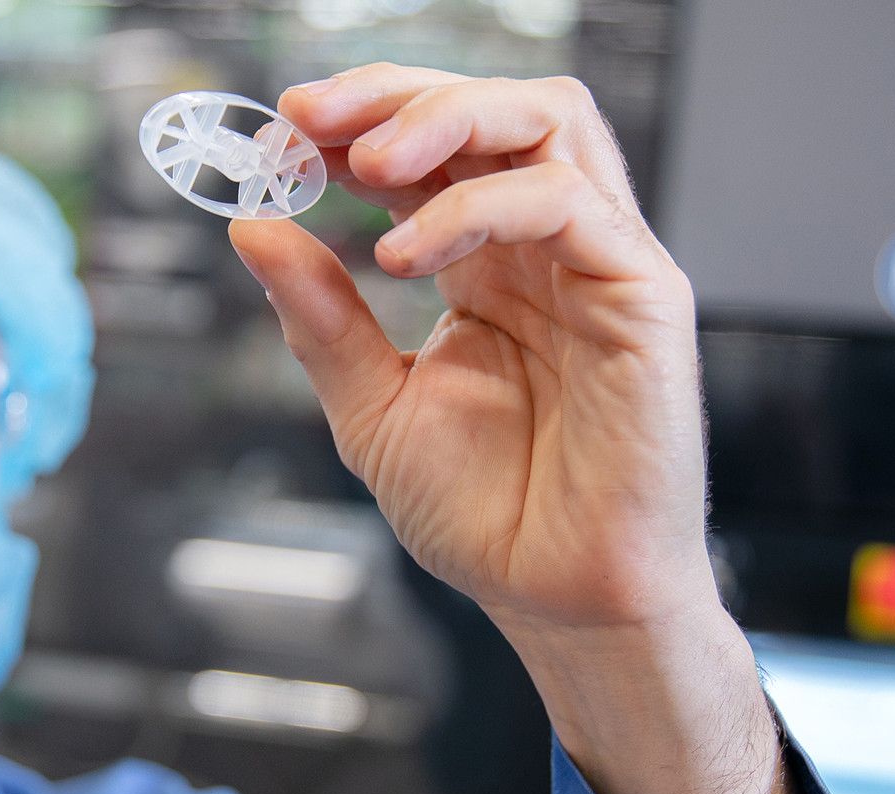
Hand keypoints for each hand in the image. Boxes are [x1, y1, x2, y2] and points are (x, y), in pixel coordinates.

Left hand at [233, 68, 884, 793]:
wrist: (557, 598)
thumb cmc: (485, 513)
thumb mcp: (371, 406)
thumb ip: (319, 317)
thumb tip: (251, 227)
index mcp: (488, 262)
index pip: (435, 146)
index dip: (359, 119)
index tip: (277, 130)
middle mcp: (547, 247)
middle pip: (493, 106)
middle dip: (393, 95)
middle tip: (305, 119)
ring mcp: (601, 262)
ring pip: (547, 121)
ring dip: (445, 117)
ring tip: (360, 160)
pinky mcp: (644, 294)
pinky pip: (568, 204)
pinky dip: (477, 205)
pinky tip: (399, 254)